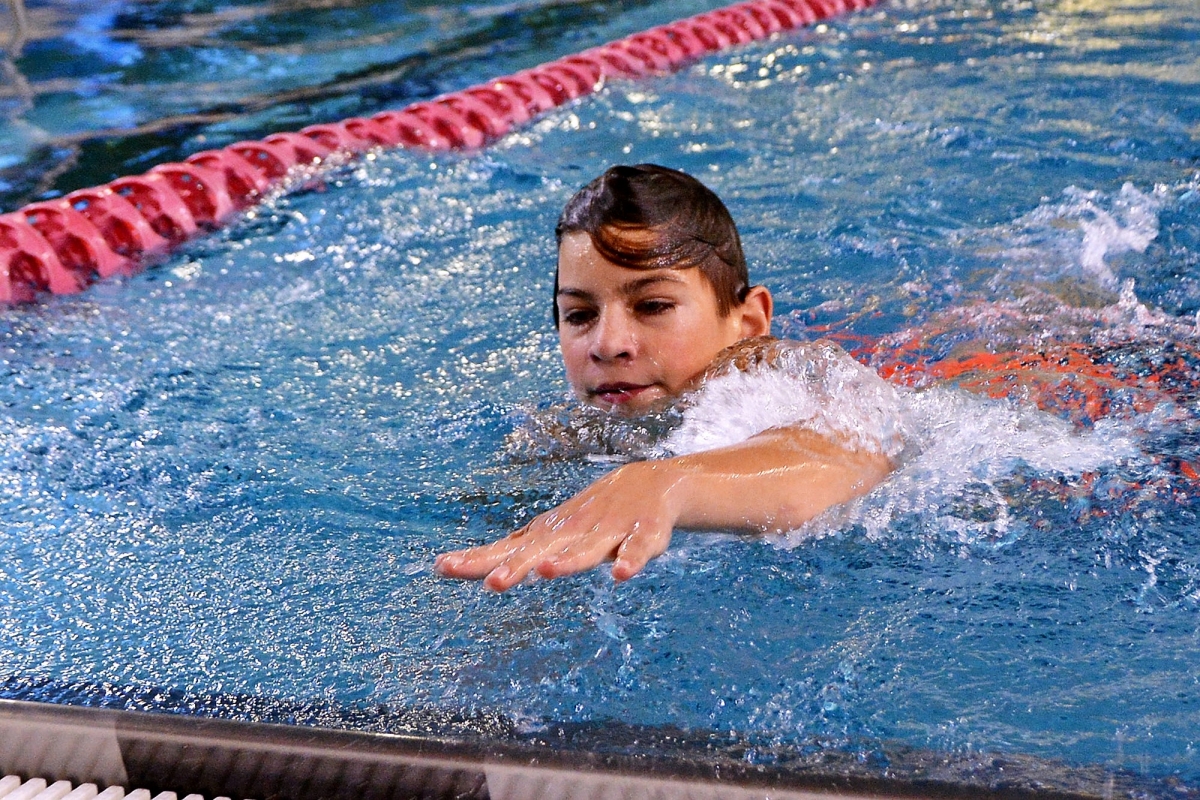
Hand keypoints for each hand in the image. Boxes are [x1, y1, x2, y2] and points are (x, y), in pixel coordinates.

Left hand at [435, 461, 683, 590]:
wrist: (652, 482)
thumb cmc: (592, 515)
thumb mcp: (552, 531)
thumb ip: (513, 551)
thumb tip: (464, 567)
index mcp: (550, 533)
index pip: (506, 548)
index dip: (477, 560)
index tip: (441, 568)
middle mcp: (574, 530)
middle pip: (541, 550)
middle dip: (517, 566)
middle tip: (492, 583)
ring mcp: (609, 531)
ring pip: (587, 549)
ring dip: (569, 561)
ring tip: (548, 571)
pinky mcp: (644, 534)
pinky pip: (637, 549)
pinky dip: (631, 560)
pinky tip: (622, 575)